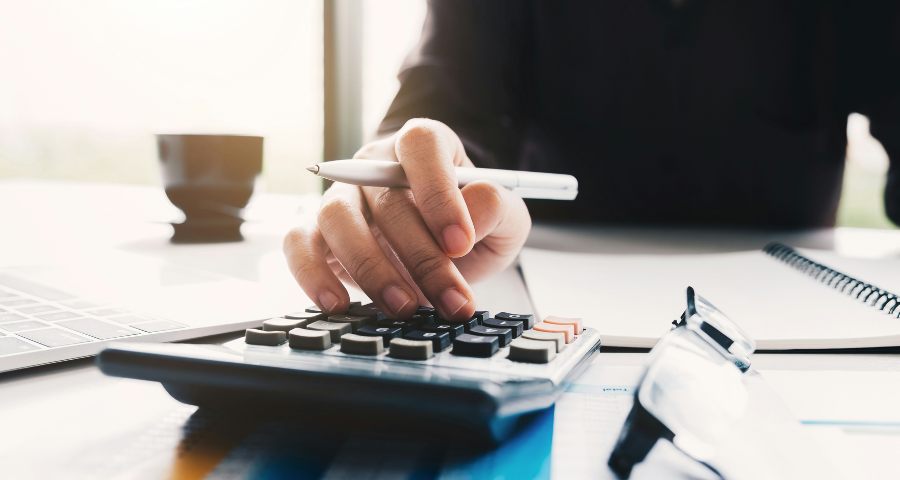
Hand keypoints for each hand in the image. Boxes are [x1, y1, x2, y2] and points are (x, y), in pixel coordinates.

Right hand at [283, 119, 531, 320]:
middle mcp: (376, 164)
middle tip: (450, 299)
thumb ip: (498, 209)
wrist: (445, 256)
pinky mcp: (318, 233)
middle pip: (386, 197)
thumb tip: (476, 207)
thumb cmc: (471, 229)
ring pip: (338, 217)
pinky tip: (338, 304)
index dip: (438, 191)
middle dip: (422, 256)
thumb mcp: (506, 221)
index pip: (421, 145)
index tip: (459, 242)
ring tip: (404, 306)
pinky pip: (298, 243)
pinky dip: (311, 273)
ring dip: (371, 268)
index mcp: (425, 146)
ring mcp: (343, 196)